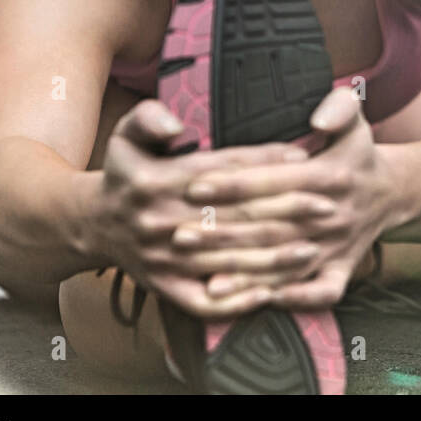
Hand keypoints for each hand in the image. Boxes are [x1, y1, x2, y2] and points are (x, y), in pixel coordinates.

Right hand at [89, 99, 333, 317]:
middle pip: (234, 217)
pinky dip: (239, 301)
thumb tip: (174, 125)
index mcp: (156, 181)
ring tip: (315, 248)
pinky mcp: (166, 289)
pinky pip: (205, 302)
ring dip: (274, 258)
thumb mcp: (124, 135)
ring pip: (228, 262)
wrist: (92, 225)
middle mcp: (161, 222)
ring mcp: (165, 261)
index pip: (222, 170)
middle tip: (328, 204)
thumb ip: (148, 118)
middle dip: (286, 211)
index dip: (264, 162)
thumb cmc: (124, 173)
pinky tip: (273, 293)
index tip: (303, 155)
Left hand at [173, 87, 402, 309]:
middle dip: (225, 233)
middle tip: (179, 234)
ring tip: (205, 278)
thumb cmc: (358, 153)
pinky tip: (261, 301)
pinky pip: (323, 291)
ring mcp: (339, 246)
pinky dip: (296, 298)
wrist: (392, 192)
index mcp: (332, 175)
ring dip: (248, 275)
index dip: (236, 183)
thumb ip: (340, 107)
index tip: (195, 185)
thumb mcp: (355, 118)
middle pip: (273, 227)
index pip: (276, 180)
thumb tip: (318, 120)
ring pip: (289, 264)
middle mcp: (334, 214)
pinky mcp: (344, 269)